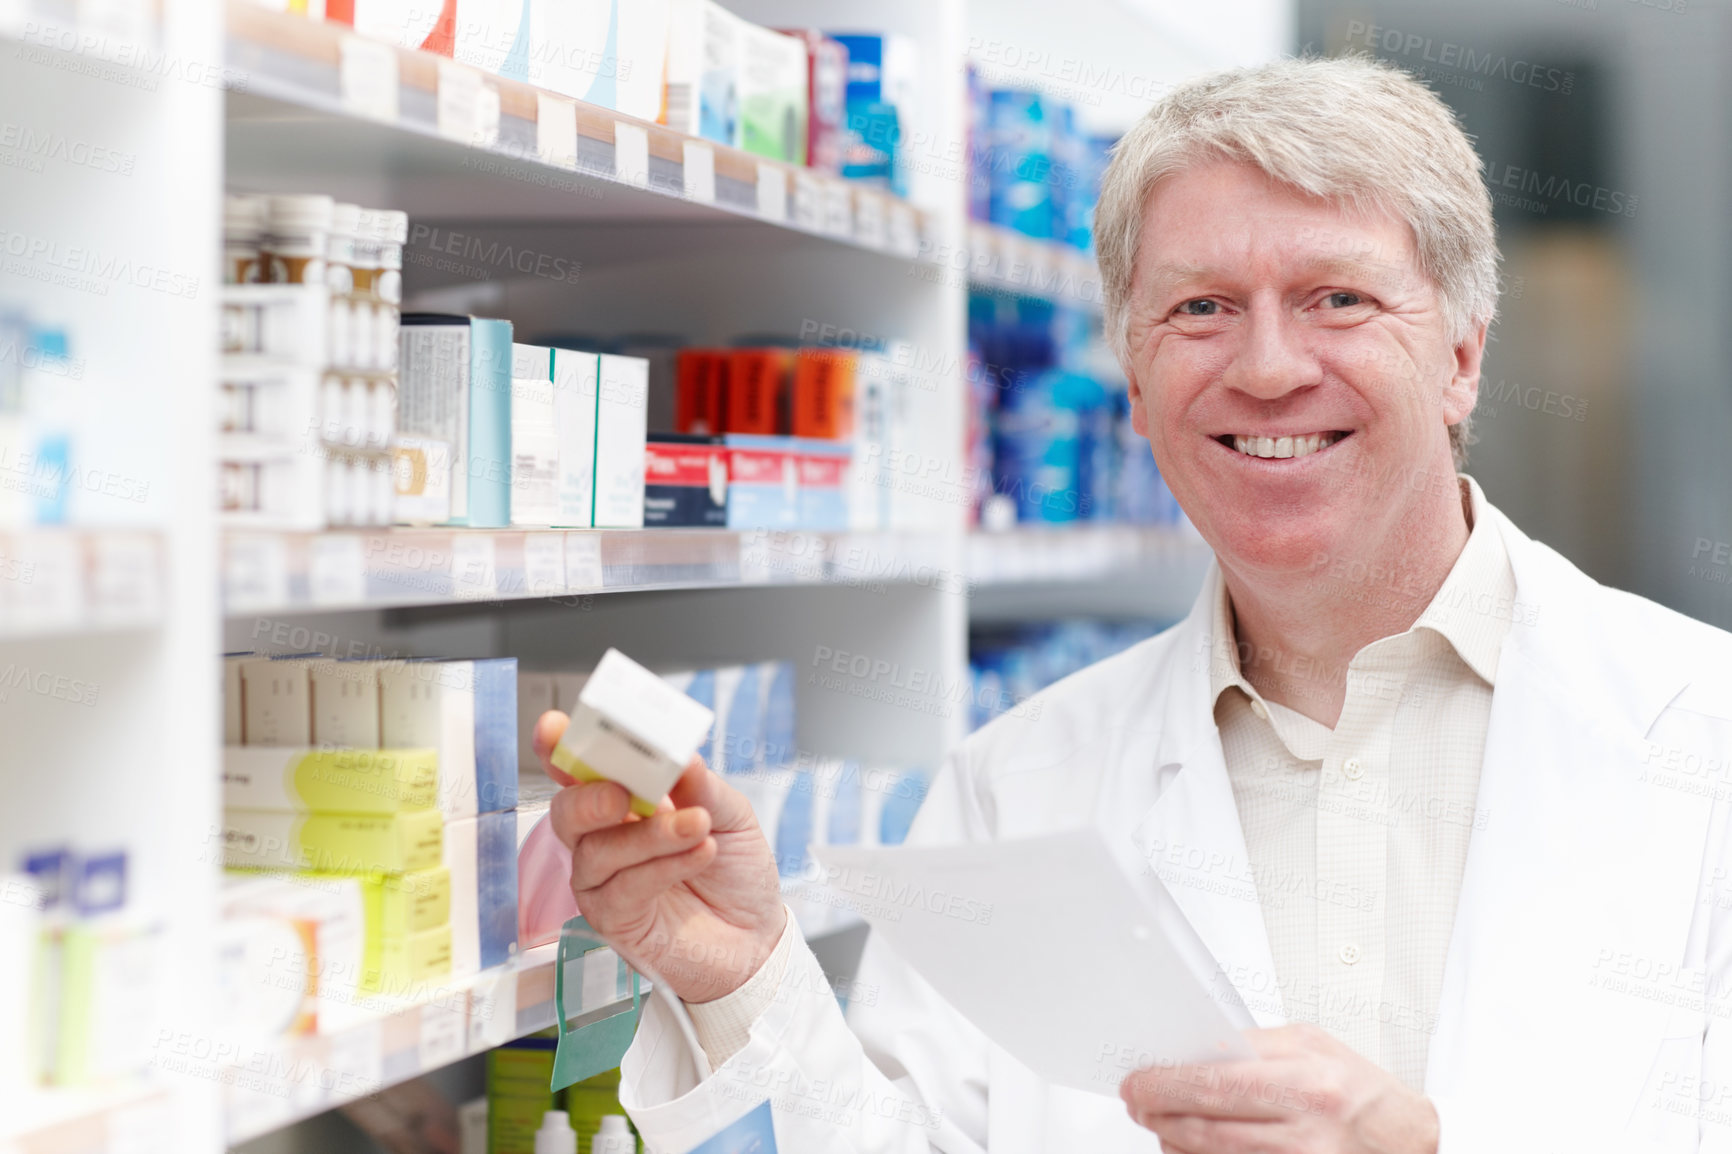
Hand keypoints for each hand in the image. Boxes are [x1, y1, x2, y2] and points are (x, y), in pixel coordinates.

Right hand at [535, 711, 785, 1003]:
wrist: (756, 935)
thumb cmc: (734, 870)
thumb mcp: (731, 816)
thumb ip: (702, 787)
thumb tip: (682, 756)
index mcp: (624, 800)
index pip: (579, 770)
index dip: (560, 748)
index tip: (556, 728)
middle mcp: (604, 838)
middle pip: (567, 811)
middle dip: (589, 796)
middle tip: (625, 792)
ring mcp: (604, 881)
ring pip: (595, 852)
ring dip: (648, 834)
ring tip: (696, 825)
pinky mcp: (615, 921)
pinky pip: (622, 889)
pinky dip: (663, 867)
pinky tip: (699, 853)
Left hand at [1120, 1024, 1438, 1153]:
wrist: (1412, 1141)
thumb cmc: (1363, 1092)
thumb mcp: (1314, 1046)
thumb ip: (1256, 1045)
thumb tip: (1199, 1048)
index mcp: (1308, 1084)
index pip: (1218, 1084)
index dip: (1168, 1084)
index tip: (1140, 1080)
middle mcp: (1305, 1132)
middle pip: (1208, 1127)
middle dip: (1160, 1112)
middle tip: (1137, 1101)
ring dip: (1175, 1140)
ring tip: (1161, 1121)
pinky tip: (1189, 1145)